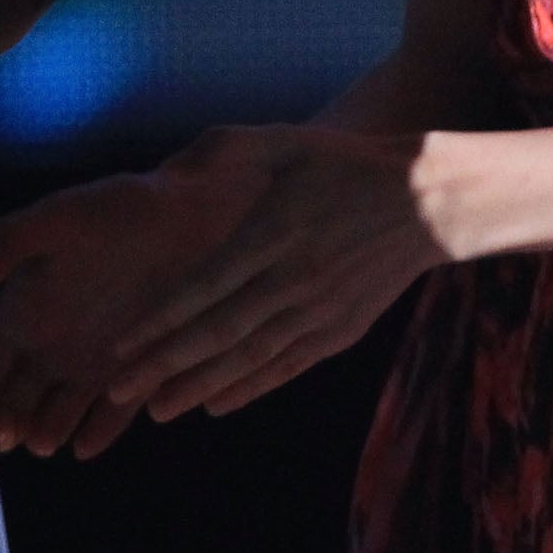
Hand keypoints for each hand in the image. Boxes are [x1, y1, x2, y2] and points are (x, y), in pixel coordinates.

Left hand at [0, 124, 437, 452]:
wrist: (434, 200)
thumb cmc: (351, 166)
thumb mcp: (291, 141)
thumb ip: (226, 146)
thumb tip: (163, 172)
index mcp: (277, 231)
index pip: (205, 286)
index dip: (159, 322)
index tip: (118, 349)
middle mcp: (297, 277)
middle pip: (219, 332)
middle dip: (164, 366)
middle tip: (118, 393)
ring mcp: (322, 309)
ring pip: (250, 357)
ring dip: (200, 386)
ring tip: (157, 411)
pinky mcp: (344, 329)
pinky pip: (288, 365)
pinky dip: (251, 388)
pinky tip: (217, 404)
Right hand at [0, 168, 243, 457]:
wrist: (198, 208)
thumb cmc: (126, 205)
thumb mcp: (67, 213)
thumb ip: (17, 237)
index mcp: (26, 312)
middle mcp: (54, 346)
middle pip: (16, 399)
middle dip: (5, 421)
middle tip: (0, 436)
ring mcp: (96, 362)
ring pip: (60, 412)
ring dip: (49, 429)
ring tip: (43, 441)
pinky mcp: (142, 368)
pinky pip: (117, 408)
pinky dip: (102, 427)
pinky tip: (87, 445)